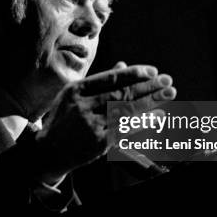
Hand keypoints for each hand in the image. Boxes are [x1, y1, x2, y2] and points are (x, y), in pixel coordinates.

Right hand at [33, 62, 176, 181]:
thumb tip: (123, 65)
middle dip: (148, 86)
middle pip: (121, 93)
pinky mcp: (98, 142)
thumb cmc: (63, 119)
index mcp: (76, 90)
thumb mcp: (74, 96)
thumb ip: (98, 81)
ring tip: (170, 94)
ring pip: (127, 110)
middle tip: (168, 80)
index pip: (110, 78)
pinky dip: (144, 122)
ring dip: (151, 101)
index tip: (152, 71)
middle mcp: (82, 105)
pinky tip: (158, 116)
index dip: (133, 73)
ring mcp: (90, 125)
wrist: (47, 151)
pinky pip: (126, 129)